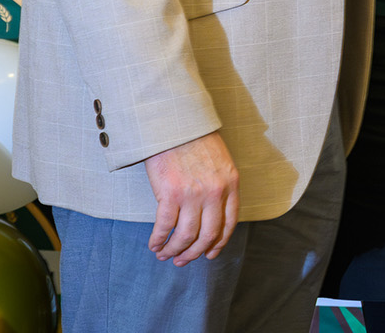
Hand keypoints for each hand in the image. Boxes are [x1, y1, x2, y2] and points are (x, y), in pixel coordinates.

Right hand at [144, 132, 239, 263]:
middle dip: (194, 253)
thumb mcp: (220, 161)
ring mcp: (193, 195)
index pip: (229, 224)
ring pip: (186, 236)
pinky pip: (164, 227)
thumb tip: (210, 213)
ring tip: (165, 255)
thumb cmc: (195, 139)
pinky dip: (158, 240)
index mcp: (231, 184)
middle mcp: (215, 192)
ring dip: (174, 250)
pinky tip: (154, 244)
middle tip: (182, 261)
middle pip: (207, 235)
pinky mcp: (170, 194)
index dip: (218, 244)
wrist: (175, 123)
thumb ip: (220, 185)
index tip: (208, 254)